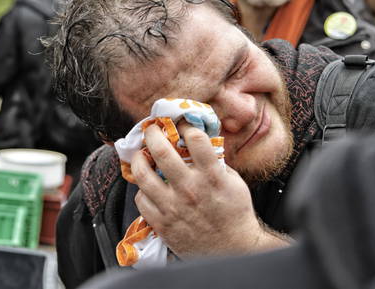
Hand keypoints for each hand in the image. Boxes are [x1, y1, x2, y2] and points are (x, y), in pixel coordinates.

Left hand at [130, 122, 283, 256]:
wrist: (232, 249)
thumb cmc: (234, 213)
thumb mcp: (233, 181)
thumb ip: (215, 162)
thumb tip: (197, 142)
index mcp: (212, 177)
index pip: (195, 139)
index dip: (186, 126)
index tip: (181, 125)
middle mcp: (190, 189)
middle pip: (161, 151)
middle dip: (153, 133)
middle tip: (153, 130)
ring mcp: (173, 207)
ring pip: (143, 174)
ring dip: (139, 159)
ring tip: (141, 155)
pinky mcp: (162, 223)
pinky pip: (141, 199)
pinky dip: (142, 189)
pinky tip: (148, 186)